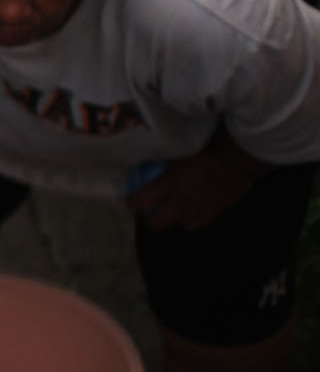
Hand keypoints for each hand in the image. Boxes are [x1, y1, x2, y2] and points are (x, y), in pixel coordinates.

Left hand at [127, 142, 263, 230]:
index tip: (131, 199)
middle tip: (151, 211)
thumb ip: (165, 162)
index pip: (140, 201)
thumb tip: (153, 161)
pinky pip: (198, 224)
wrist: (238, 157)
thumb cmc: (209, 147)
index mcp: (168, 184)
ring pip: (179, 224)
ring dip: (174, 218)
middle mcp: (180, 201)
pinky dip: (193, 219)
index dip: (132, 202)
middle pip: (156, 223)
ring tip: (175, 210)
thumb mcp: (179, 152)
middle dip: (150, 219)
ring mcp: (198, 209)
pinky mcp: (215, 212)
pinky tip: (193, 212)